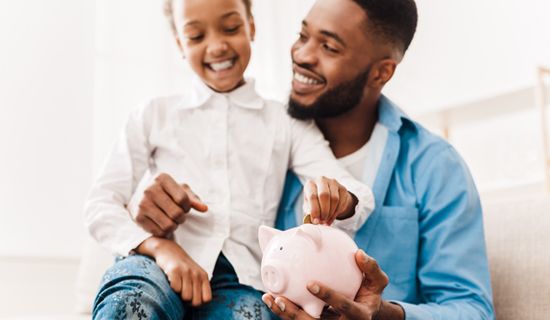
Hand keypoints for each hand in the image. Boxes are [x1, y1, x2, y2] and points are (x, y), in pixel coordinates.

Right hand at [133, 173, 207, 235]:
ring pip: (169, 225)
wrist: (141, 198)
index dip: (187, 206)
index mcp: (162, 178)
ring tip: (172, 220)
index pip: (182, 199)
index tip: (185, 206)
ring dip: (175, 225)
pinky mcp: (138, 217)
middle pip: (177, 213)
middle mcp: (150, 190)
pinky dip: (165, 231)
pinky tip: (163, 224)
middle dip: (182, 217)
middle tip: (179, 216)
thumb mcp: (180, 190)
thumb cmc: (167, 193)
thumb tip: (204, 208)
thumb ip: (193, 199)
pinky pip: (160, 232)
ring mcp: (142, 204)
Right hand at [136, 237, 211, 305]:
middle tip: (183, 291)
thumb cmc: (182, 267)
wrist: (168, 250)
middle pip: (195, 301)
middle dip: (188, 300)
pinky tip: (171, 280)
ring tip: (178, 285)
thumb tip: (198, 303)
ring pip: (186, 297)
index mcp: (204, 276)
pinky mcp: (174, 270)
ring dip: (179, 294)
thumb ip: (200, 287)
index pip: (207, 299)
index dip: (198, 301)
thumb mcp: (196, 274)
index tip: (192, 297)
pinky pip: (175, 289)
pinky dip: (172, 288)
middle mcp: (196, 274)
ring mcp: (186, 271)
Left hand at [262, 250, 402, 319]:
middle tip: (280, 298)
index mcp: (359, 314)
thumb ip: (371, 268)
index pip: (342, 306)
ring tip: (269, 297)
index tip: (310, 284)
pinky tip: (271, 298)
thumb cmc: (370, 293)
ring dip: (284, 313)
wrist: (367, 313)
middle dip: (295, 313)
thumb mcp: (377, 282)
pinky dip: (283, 311)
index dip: (327, 296)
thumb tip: (359, 253)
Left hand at [303, 176, 356, 224]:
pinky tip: (332, 217)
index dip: (314, 210)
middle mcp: (321, 180)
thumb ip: (310, 213)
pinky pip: (341, 201)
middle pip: (324, 195)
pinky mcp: (342, 188)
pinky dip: (337, 212)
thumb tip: (314, 221)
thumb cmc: (315, 201)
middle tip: (322, 220)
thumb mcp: (309, 206)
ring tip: (326, 220)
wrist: (328, 196)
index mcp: (310, 184)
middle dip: (324, 211)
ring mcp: (333, 183)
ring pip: (335, 199)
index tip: (316, 220)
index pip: (312, 196)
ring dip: (331, 213)